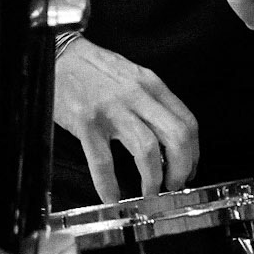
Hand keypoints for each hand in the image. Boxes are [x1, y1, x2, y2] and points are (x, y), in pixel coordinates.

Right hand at [53, 37, 199, 202]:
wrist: (60, 56)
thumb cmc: (96, 69)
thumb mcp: (133, 77)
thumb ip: (151, 102)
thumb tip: (168, 139)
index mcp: (151, 85)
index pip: (187, 122)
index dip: (193, 154)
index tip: (189, 170)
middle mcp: (137, 95)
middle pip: (176, 137)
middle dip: (180, 170)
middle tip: (174, 187)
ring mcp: (112, 109)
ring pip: (147, 150)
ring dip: (153, 180)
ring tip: (149, 193)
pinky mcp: (87, 122)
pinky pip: (103, 162)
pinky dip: (109, 186)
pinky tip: (112, 198)